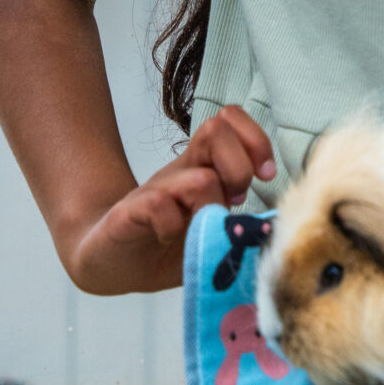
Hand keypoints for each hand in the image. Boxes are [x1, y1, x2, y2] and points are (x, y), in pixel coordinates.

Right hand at [62, 106, 274, 294]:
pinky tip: (169, 238)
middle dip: (239, 168)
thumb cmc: (166, 246)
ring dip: (210, 204)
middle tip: (233, 199)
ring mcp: (156, 190)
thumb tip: (274, 223)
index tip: (266, 175)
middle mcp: (181, 171)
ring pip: (200, 177)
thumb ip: (238, 222)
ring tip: (200, 225)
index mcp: (203, 168)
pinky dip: (173, 227)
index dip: (255, 140)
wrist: (109, 263)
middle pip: (217, 131)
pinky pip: (160, 206)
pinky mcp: (129, 212)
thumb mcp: (209, 232)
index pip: (230, 121)